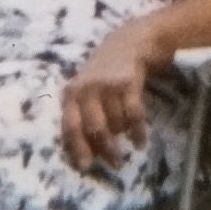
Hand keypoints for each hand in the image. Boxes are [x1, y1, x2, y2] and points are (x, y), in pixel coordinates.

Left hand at [62, 21, 168, 171]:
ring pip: (116, 123)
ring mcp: (108, 85)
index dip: (77, 148)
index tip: (86, 168)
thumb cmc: (103, 73)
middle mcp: (87, 89)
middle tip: (116, 164)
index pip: (70, 126)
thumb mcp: (85, 89)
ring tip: (128, 146)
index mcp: (72, 94)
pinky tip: (140, 142)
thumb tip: (88, 152)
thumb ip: (82, 115)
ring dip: (123, 137)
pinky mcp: (129, 83)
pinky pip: (134, 115)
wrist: (129, 41)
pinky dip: (138, 131)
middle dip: (106, 150)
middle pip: (95, 128)